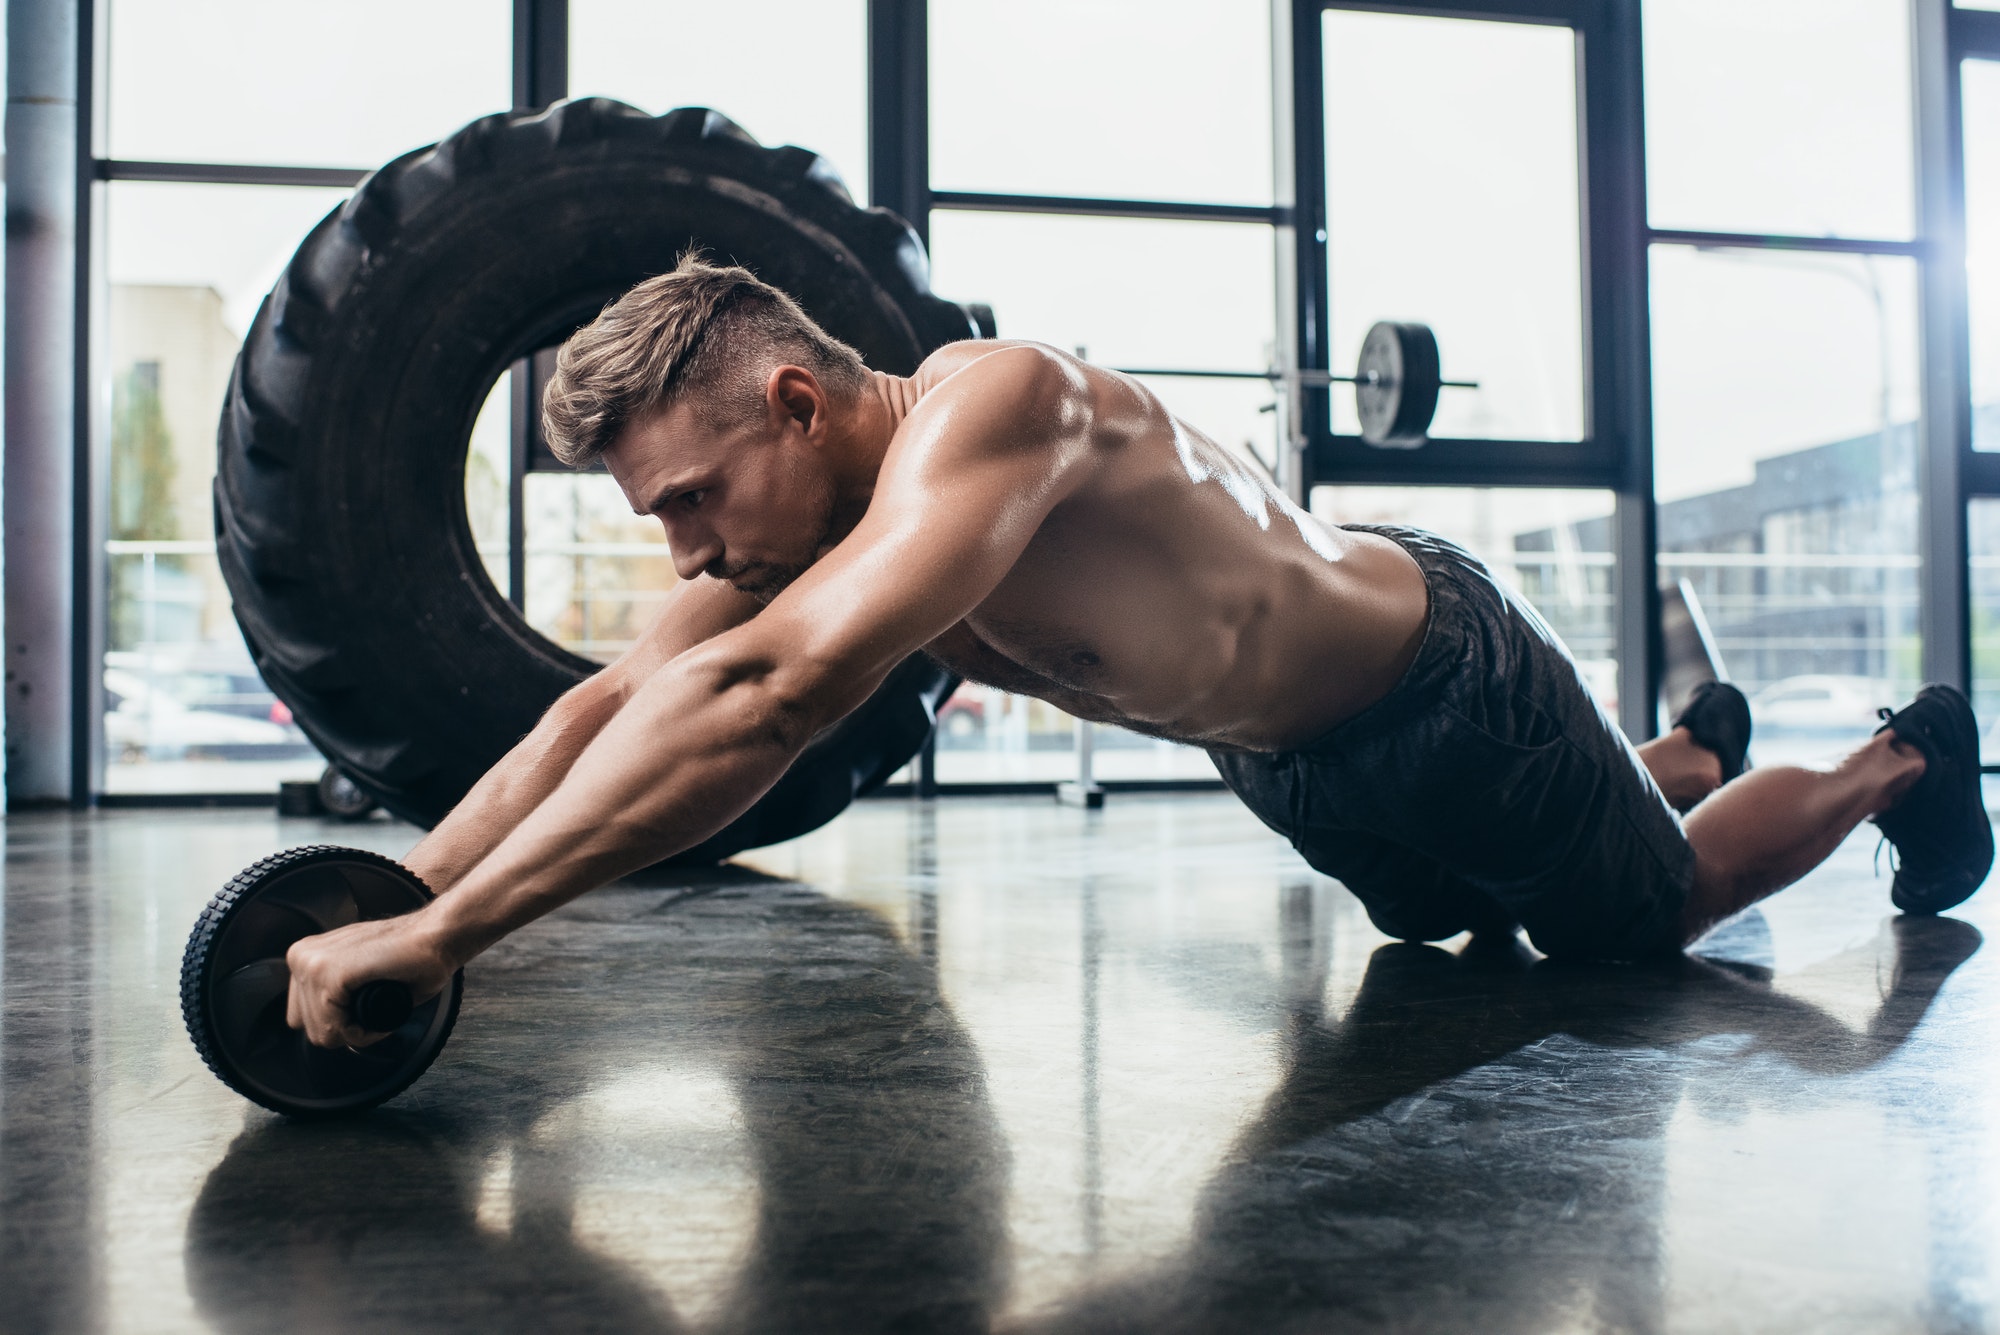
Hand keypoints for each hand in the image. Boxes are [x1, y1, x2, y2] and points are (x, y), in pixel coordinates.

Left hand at [285, 911, 455, 1048]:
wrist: (438, 937)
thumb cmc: (409, 959)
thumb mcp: (355, 980)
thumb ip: (332, 996)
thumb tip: (324, 1029)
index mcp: (304, 956)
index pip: (300, 1018)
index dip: (338, 1022)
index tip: (364, 1005)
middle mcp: (300, 956)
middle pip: (310, 1028)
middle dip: (346, 1028)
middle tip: (376, 1004)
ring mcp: (311, 963)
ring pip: (322, 1032)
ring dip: (357, 1029)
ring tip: (380, 1002)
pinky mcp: (329, 972)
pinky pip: (336, 1027)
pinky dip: (362, 1031)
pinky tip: (379, 1007)